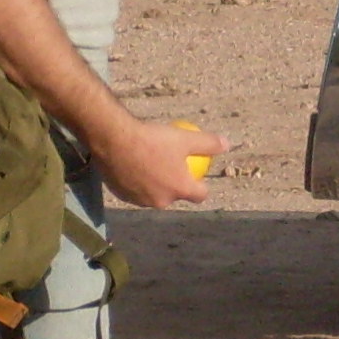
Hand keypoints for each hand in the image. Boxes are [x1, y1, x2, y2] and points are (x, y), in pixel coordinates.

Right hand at [94, 110, 219, 209]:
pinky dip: (137, 181)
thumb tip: (226, 145)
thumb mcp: (184, 138)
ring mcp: (140, 200)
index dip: (201, 185)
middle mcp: (161, 201)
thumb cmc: (151, 139)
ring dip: (155, 183)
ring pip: (154, 193)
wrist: (112, 141)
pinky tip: (134, 165)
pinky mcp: (122, 196)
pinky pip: (135, 190)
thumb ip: (208, 143)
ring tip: (151, 163)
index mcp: (179, 189)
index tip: (196, 172)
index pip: (200, 195)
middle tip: (172, 164)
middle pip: (175, 195)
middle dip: (176, 184)